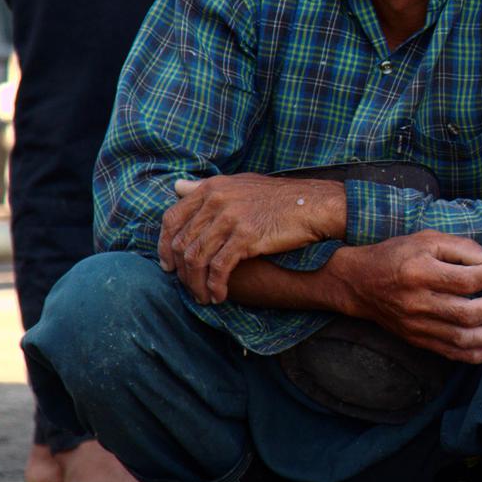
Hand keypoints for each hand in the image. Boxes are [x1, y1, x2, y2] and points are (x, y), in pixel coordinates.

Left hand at [159, 174, 346, 303]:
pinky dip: (216, 285)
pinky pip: (219, 267)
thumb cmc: (280, 198)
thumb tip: (176, 186)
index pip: (172, 218)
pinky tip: (220, 296)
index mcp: (212, 188)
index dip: (165, 245)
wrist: (316, 206)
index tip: (169, 265)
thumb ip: (206, 188)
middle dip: (182, 272)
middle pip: (182, 242)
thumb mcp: (240, 185)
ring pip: (197, 258)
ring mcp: (231, 218)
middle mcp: (217, 200)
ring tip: (204, 296)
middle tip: (189, 288)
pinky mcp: (246, 236)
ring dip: (197, 284)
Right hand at [331, 232, 481, 363]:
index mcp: (419, 272)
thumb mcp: (426, 239)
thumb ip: (459, 247)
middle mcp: (418, 302)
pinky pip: (450, 353)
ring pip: (461, 339)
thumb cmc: (397, 255)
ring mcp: (417, 325)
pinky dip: (475, 354)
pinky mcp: (417, 339)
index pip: (464, 281)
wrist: (359, 282)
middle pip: (466, 314)